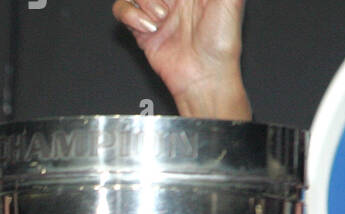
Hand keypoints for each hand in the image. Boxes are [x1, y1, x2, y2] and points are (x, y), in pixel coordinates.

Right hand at [113, 0, 250, 119]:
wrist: (203, 74)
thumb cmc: (221, 40)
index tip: (171, 2)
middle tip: (169, 8)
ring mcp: (157, 11)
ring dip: (148, 3)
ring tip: (163, 19)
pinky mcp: (141, 29)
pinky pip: (123, 9)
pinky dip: (132, 16)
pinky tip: (150, 27)